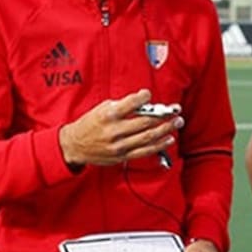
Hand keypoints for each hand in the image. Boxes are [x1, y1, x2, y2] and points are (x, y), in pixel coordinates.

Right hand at [59, 89, 183, 166]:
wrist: (74, 145)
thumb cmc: (91, 124)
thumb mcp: (102, 109)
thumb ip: (123, 105)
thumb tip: (145, 102)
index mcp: (108, 115)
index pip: (131, 104)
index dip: (144, 98)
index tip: (150, 95)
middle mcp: (114, 130)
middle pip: (145, 122)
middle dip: (164, 116)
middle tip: (176, 111)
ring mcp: (119, 145)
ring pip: (148, 137)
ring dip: (166, 129)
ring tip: (177, 123)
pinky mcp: (122, 156)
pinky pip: (144, 151)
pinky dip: (159, 145)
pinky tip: (169, 139)